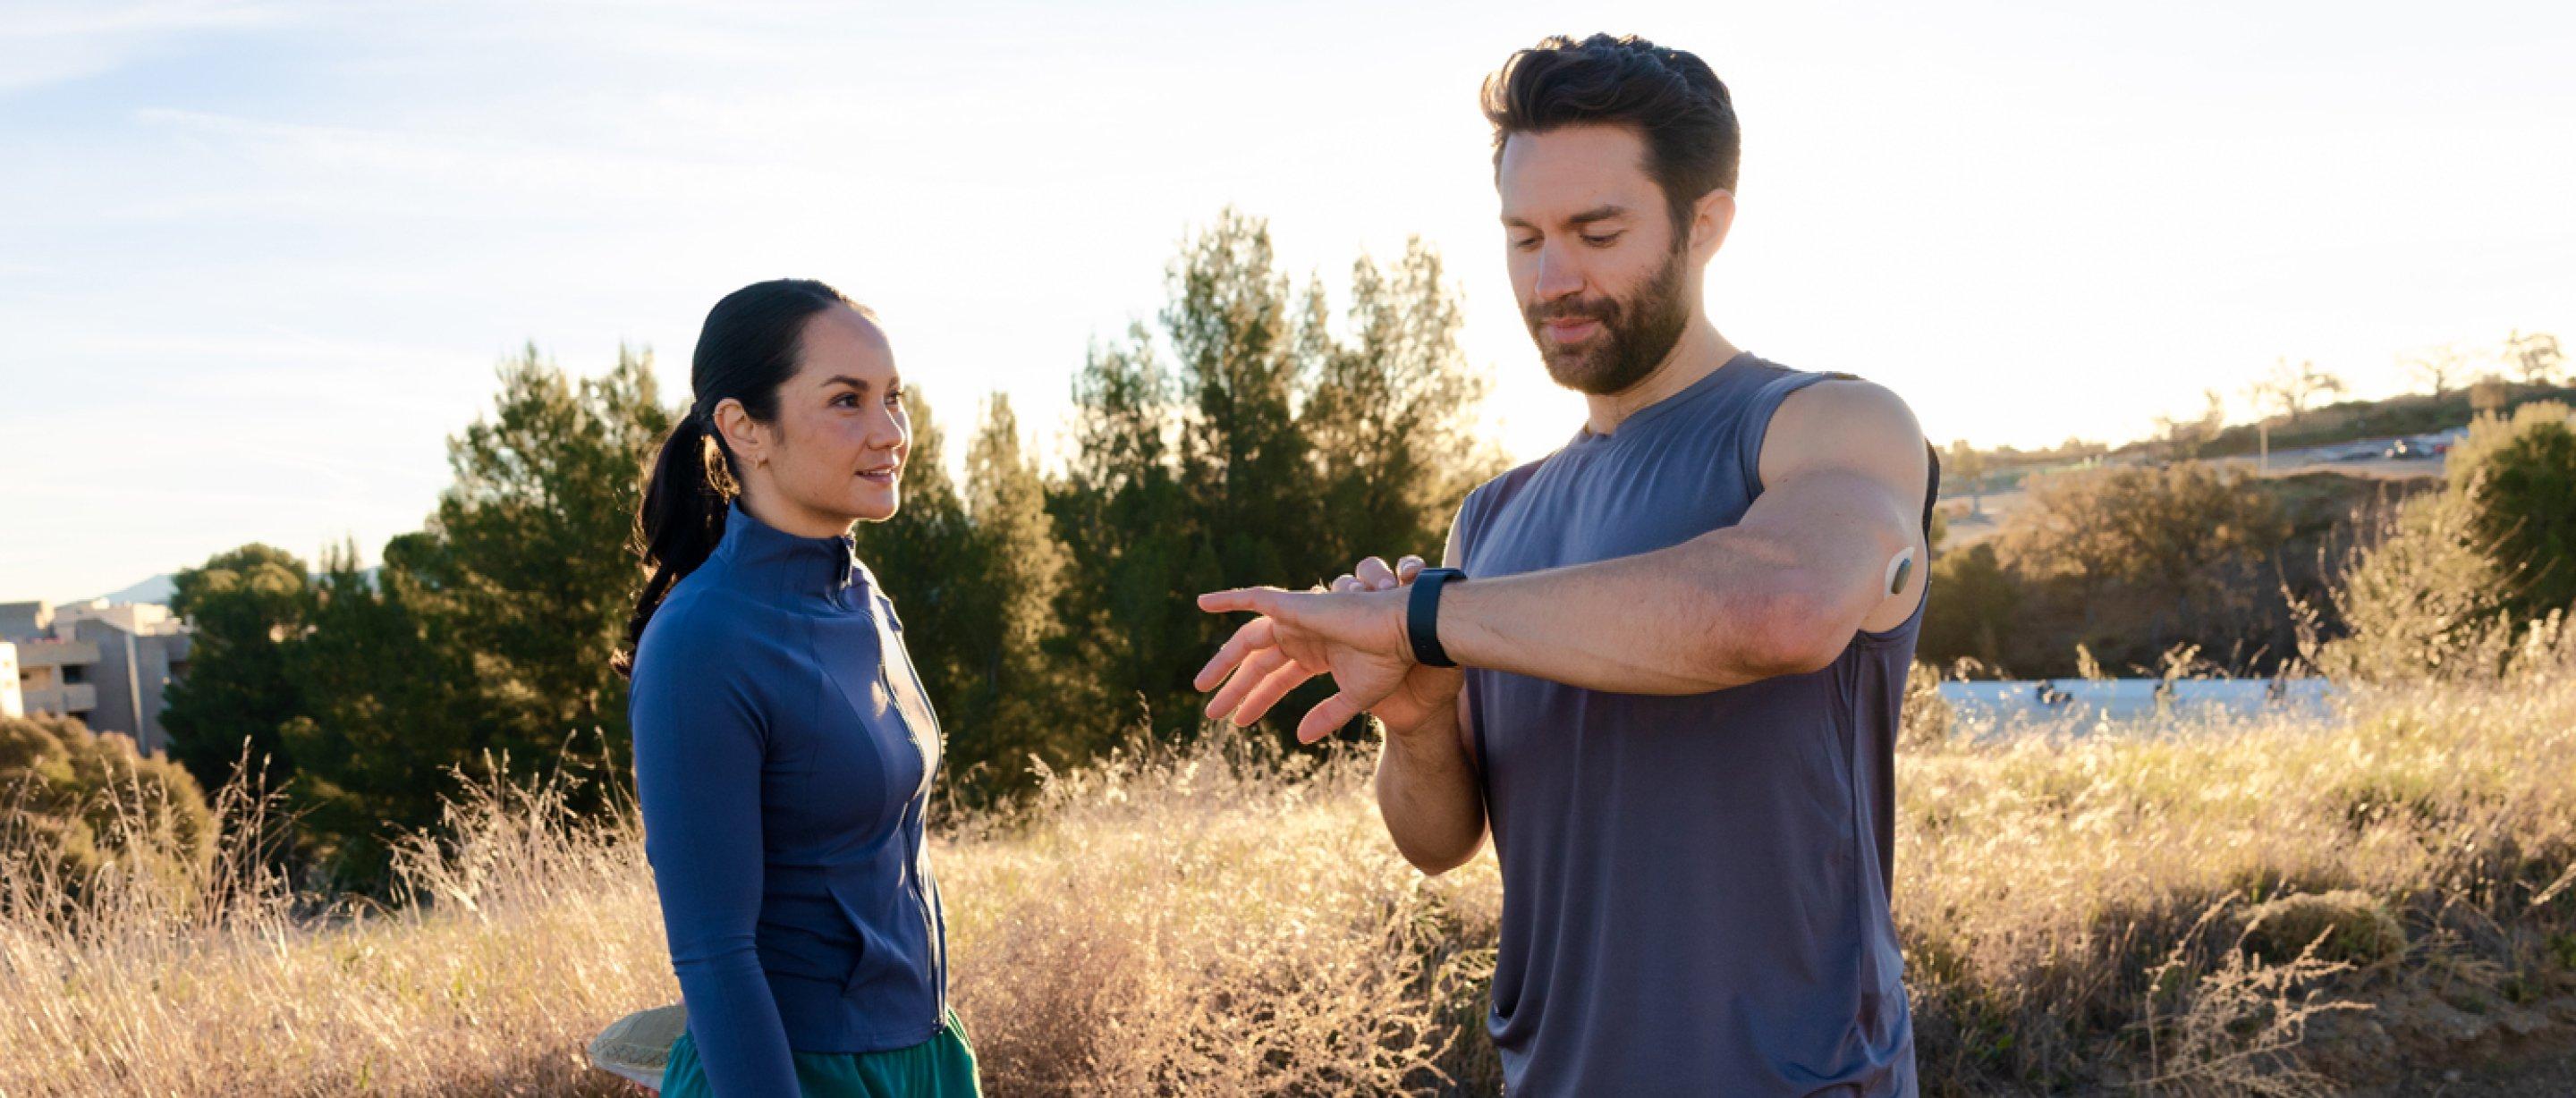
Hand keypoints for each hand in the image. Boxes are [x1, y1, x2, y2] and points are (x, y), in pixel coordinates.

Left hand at [1194, 555, 1457, 742]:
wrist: (1406, 633)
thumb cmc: (1389, 662)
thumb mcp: (1355, 698)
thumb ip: (1327, 716)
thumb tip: (1299, 738)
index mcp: (1316, 654)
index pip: (1276, 679)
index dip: (1257, 701)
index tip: (1237, 722)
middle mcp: (1302, 635)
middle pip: (1257, 664)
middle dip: (1235, 688)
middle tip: (1211, 714)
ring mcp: (1297, 619)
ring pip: (1248, 642)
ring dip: (1223, 663)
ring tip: (1200, 687)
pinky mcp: (1296, 606)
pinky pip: (1254, 598)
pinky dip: (1228, 599)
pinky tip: (1203, 604)